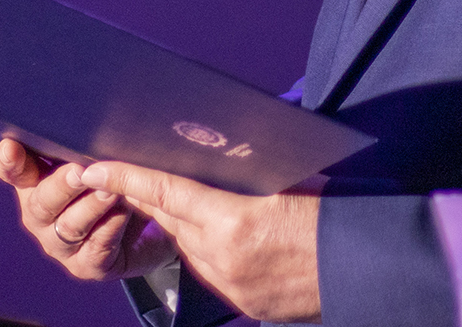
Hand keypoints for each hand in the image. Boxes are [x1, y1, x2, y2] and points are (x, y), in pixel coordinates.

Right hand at [0, 139, 176, 281]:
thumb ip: (85, 138)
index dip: (9, 161)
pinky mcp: (88, 265)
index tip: (11, 146)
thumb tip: (85, 108)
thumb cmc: (118, 178)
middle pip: (40, 203)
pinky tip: (124, 213)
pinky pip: (96, 249)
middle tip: (79, 171)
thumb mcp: (102, 154)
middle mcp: (42, 215)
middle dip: (60, 186)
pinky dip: (110, 229)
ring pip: (69, 227)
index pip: (14, 171)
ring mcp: (62, 243)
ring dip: (91, 206)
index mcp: (37, 182)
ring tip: (112, 190)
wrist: (153, 224)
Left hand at [82, 161, 322, 323]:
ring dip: (179, 223)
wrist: (366, 270)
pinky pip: (207, 269)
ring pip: (185, 246)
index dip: (125, 178)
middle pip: (168, 219)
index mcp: (234, 220)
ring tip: (185, 199)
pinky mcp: (242, 301)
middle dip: (147, 197)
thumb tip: (219, 160)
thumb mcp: (290, 182)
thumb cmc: (336, 217)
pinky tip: (219, 235)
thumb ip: (246, 176)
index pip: (164, 192)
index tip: (95, 167)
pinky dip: (205, 248)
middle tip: (127, 174)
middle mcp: (223, 256)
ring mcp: (230, 284)